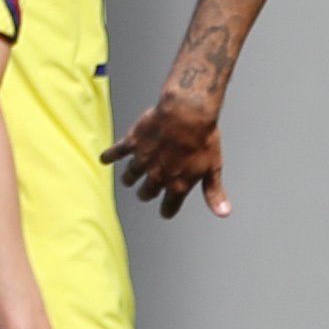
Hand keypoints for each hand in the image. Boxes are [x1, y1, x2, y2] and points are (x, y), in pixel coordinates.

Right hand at [107, 96, 229, 218]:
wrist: (187, 115)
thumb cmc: (203, 140)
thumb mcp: (213, 168)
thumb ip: (214, 192)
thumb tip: (223, 213)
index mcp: (178, 184)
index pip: (170, 206)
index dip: (168, 210)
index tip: (166, 212)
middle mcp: (157, 176)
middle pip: (147, 192)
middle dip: (147, 194)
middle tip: (145, 194)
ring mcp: (142, 161)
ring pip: (130, 176)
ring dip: (129, 179)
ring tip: (128, 180)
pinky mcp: (132, 143)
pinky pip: (116, 152)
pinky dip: (109, 156)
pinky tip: (105, 159)